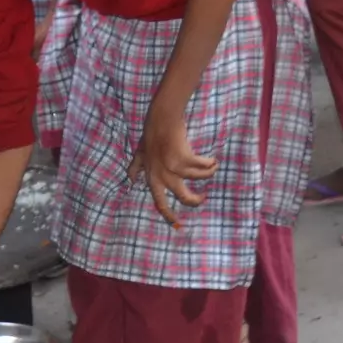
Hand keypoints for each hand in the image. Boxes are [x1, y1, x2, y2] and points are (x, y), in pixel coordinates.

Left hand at [130, 109, 216, 226]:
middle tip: (203, 197)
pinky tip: (212, 160)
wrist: (161, 117)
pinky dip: (209, 164)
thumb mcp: (139, 153)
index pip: (159, 202)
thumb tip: (130, 180)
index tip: (178, 225)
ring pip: (198, 179)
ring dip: (208, 174)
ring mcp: (173, 168)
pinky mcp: (184, 158)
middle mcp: (162, 176)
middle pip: (183, 197)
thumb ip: (135, 167)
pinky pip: (203, 167)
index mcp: (152, 177)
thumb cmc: (151, 134)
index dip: (169, 216)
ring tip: (211, 168)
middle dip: (195, 200)